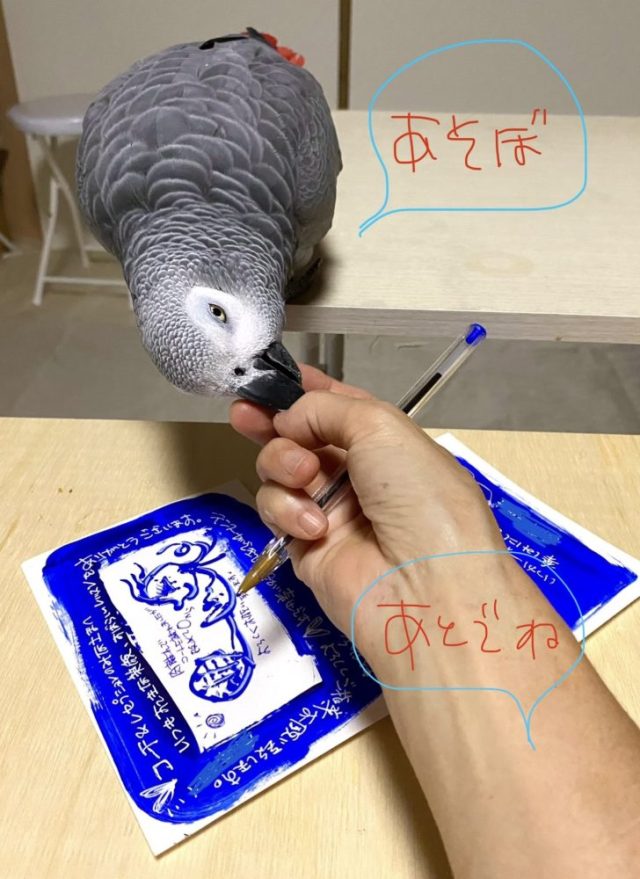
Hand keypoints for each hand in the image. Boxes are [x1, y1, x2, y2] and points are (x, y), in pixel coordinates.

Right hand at [230, 364, 506, 635]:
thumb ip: (325, 409)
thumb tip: (287, 421)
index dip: (307, 392)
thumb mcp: (381, 427)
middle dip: (271, 422)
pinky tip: (313, 526)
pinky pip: (277, 512)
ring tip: (305, 475)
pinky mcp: (305, 547)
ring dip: (284, 463)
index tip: (276, 378)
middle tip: (244, 413)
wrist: (425, 588)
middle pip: (301, 437)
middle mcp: (357, 475)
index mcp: (386, 443)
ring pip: (280, 471)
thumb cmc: (416, 494)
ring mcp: (330, 511)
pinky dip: (287, 510)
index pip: (338, 409)